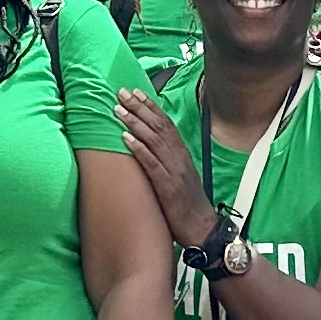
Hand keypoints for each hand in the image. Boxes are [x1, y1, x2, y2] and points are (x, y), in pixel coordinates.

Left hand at [109, 90, 221, 251]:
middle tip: (122, 93)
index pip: (165, 123)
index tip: (136, 92)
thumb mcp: (179, 174)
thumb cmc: (188, 202)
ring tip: (119, 110)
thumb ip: (168, 158)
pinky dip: (139, 149)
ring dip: (135, 123)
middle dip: (139, 108)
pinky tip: (126, 139)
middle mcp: (179, 157)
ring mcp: (174, 171)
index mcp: (181, 153)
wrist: (202, 227)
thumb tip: (150, 143)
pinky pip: (152, 164)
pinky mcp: (168, 187)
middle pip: (158, 126)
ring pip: (154, 141)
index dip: (150, 106)